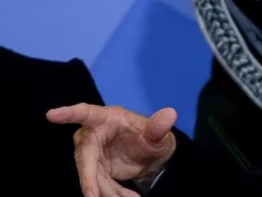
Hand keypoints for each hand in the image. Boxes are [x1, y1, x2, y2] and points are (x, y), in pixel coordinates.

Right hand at [47, 104, 177, 196]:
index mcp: (107, 118)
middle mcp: (94, 135)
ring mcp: (91, 154)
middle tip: (92, 196)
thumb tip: (170, 114)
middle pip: (84, 157)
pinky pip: (98, 185)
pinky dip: (112, 194)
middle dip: (89, 178)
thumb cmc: (153, 137)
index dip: (70, 113)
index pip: (87, 113)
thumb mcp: (159, 134)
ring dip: (107, 191)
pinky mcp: (94, 170)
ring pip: (91, 176)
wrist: (152, 156)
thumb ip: (159, 127)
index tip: (52, 114)